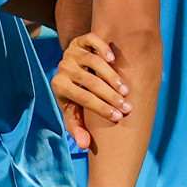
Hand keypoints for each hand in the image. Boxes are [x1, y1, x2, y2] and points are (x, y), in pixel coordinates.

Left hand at [52, 33, 130, 149]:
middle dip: (110, 95)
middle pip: (89, 81)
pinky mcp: (80, 41)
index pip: (82, 98)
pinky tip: (114, 59)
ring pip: (93, 62)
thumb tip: (84, 146)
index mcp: (59, 86)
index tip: (119, 116)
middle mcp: (63, 67)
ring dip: (111, 76)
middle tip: (127, 106)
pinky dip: (102, 47)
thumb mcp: (74, 111)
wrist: (71, 67)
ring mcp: (71, 53)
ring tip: (126, 90)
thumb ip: (77, 127)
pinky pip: (91, 40)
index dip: (101, 108)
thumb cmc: (75, 94)